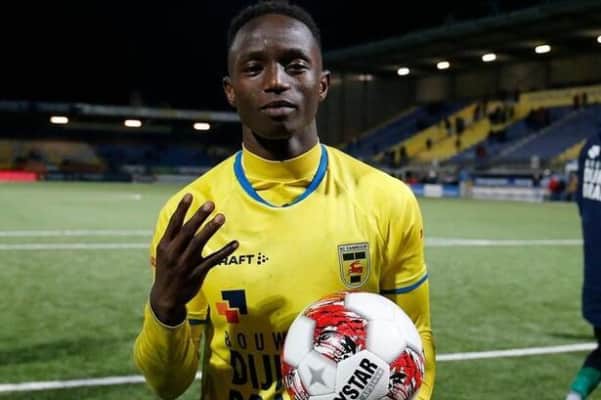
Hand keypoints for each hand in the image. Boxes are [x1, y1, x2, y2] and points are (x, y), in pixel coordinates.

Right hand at [150, 193, 237, 325]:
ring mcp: (185, 264)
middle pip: (187, 231)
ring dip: (210, 229)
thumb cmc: (167, 270)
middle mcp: (174, 253)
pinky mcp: (196, 274)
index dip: (181, 209)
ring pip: (198, 243)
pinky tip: (235, 244)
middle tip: (210, 203)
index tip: (190, 196)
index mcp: (165, 246)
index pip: (174, 224)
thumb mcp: (164, 253)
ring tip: (221, 217)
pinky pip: (212, 260)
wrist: (165, 298)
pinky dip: (224, 252)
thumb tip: (183, 217)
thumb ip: (174, 237)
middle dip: (199, 216)